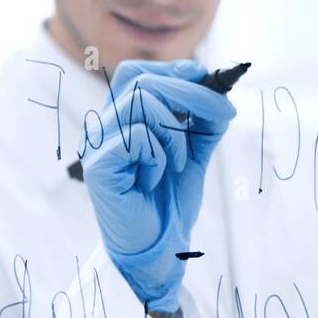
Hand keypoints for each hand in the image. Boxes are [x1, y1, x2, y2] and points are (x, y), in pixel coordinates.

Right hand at [81, 59, 236, 314]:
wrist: (159, 248)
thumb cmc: (169, 202)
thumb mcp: (195, 151)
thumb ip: (203, 118)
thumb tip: (215, 84)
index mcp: (121, 121)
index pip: (135, 73)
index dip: (171, 70)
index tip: (204, 79)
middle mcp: (104, 128)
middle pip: (139, 80)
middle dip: (189, 93)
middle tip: (219, 115)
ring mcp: (98, 145)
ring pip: (141, 102)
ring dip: (174, 132)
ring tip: (177, 164)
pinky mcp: (99, 165)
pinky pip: (138, 136)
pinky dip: (158, 156)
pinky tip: (154, 179)